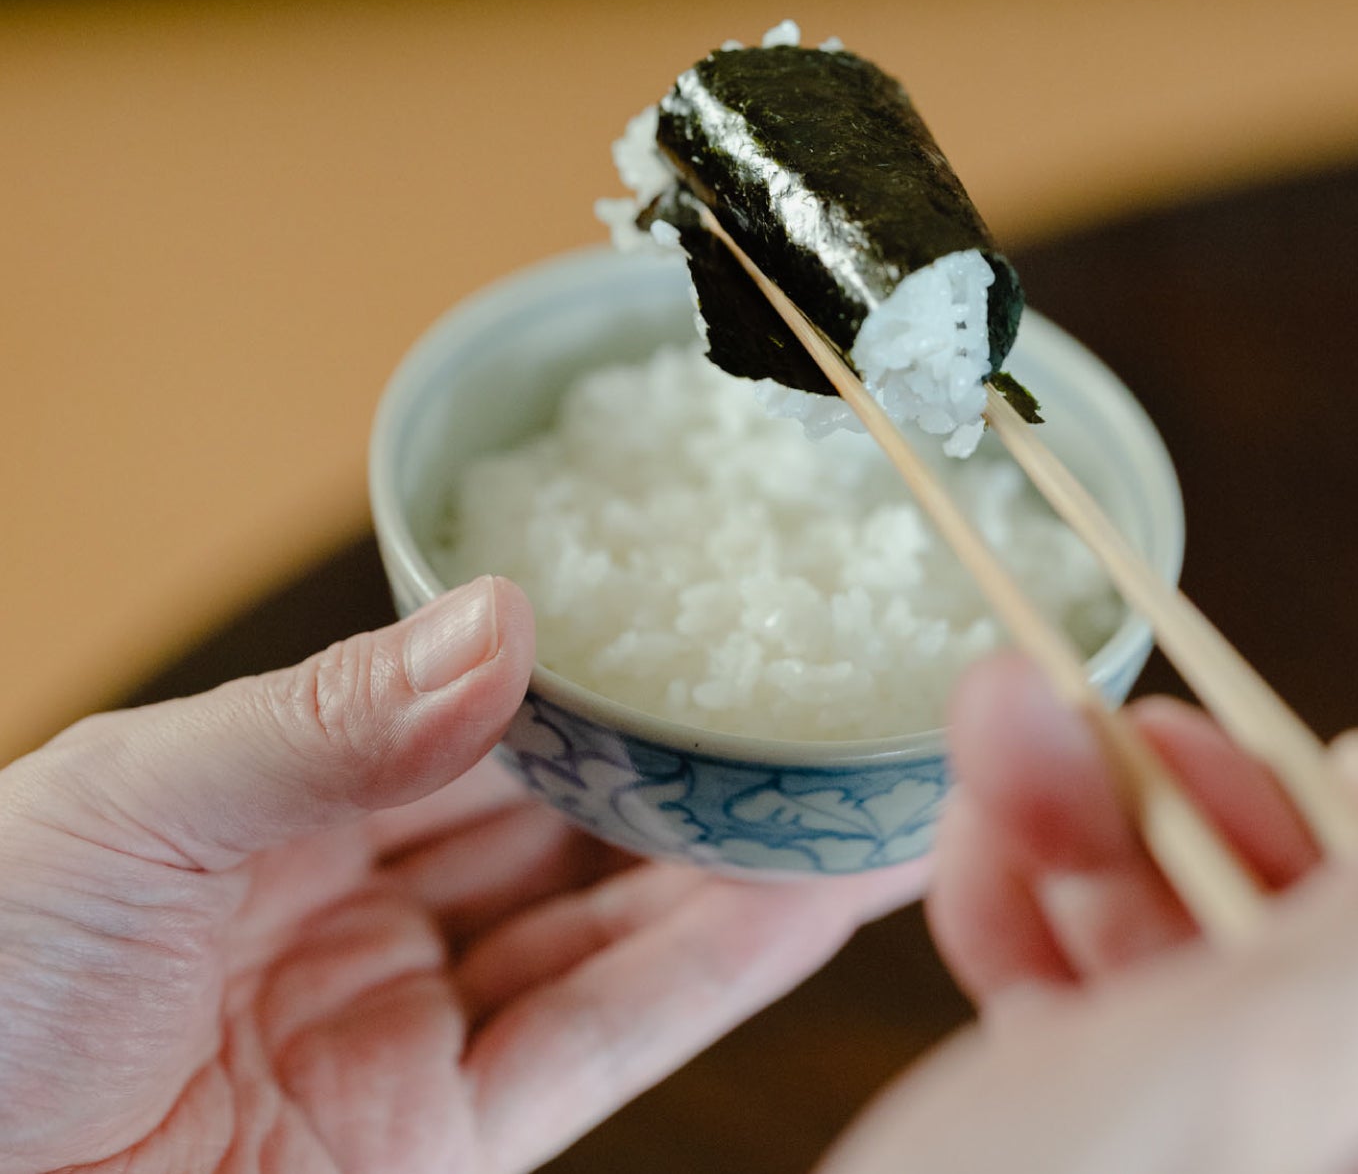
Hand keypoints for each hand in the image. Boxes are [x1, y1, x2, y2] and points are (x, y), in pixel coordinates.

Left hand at [0, 577, 919, 1173]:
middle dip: (694, 758)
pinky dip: (711, 975)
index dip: (593, 659)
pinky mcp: (432, 1157)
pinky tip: (809, 900)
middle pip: (565, 819)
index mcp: (287, 798)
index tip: (710, 596)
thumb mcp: (137, 803)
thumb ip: (330, 719)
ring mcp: (403, 1034)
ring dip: (741, 863)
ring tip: (864, 779)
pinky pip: (596, 1047)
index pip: (477, 712)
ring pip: (609, 929)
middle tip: (827, 682)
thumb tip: (507, 616)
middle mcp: (362, 908)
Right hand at [821, 656, 1357, 1173]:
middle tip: (1111, 722)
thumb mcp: (1242, 1088)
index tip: (1336, 765)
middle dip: (1202, 826)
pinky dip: (1030, 928)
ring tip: (996, 748)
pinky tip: (975, 864)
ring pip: (1194, 987)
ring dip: (1089, 845)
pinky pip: (1094, 1037)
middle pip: (1327, 979)